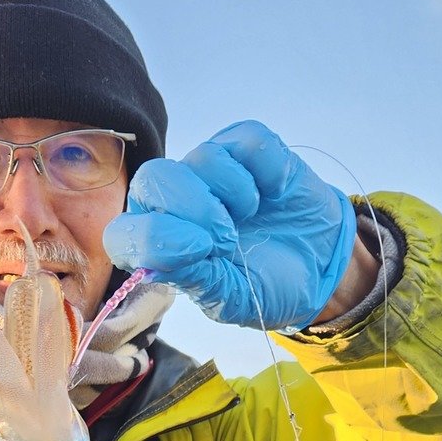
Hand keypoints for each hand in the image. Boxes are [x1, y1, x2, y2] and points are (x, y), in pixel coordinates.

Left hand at [103, 121, 357, 329]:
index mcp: (159, 243)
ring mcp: (211, 170)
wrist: (318, 266)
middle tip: (227, 239)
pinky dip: (267, 172)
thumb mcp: (231, 298)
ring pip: (204, 158)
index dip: (155, 238)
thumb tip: (159, 255)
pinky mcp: (248, 148)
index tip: (201, 253)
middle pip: (154, 178)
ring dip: (235, 195)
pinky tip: (274, 193)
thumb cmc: (265, 284)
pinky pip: (249, 142)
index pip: (123, 232)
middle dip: (194, 210)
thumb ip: (193, 279)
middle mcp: (176, 201)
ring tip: (251, 217)